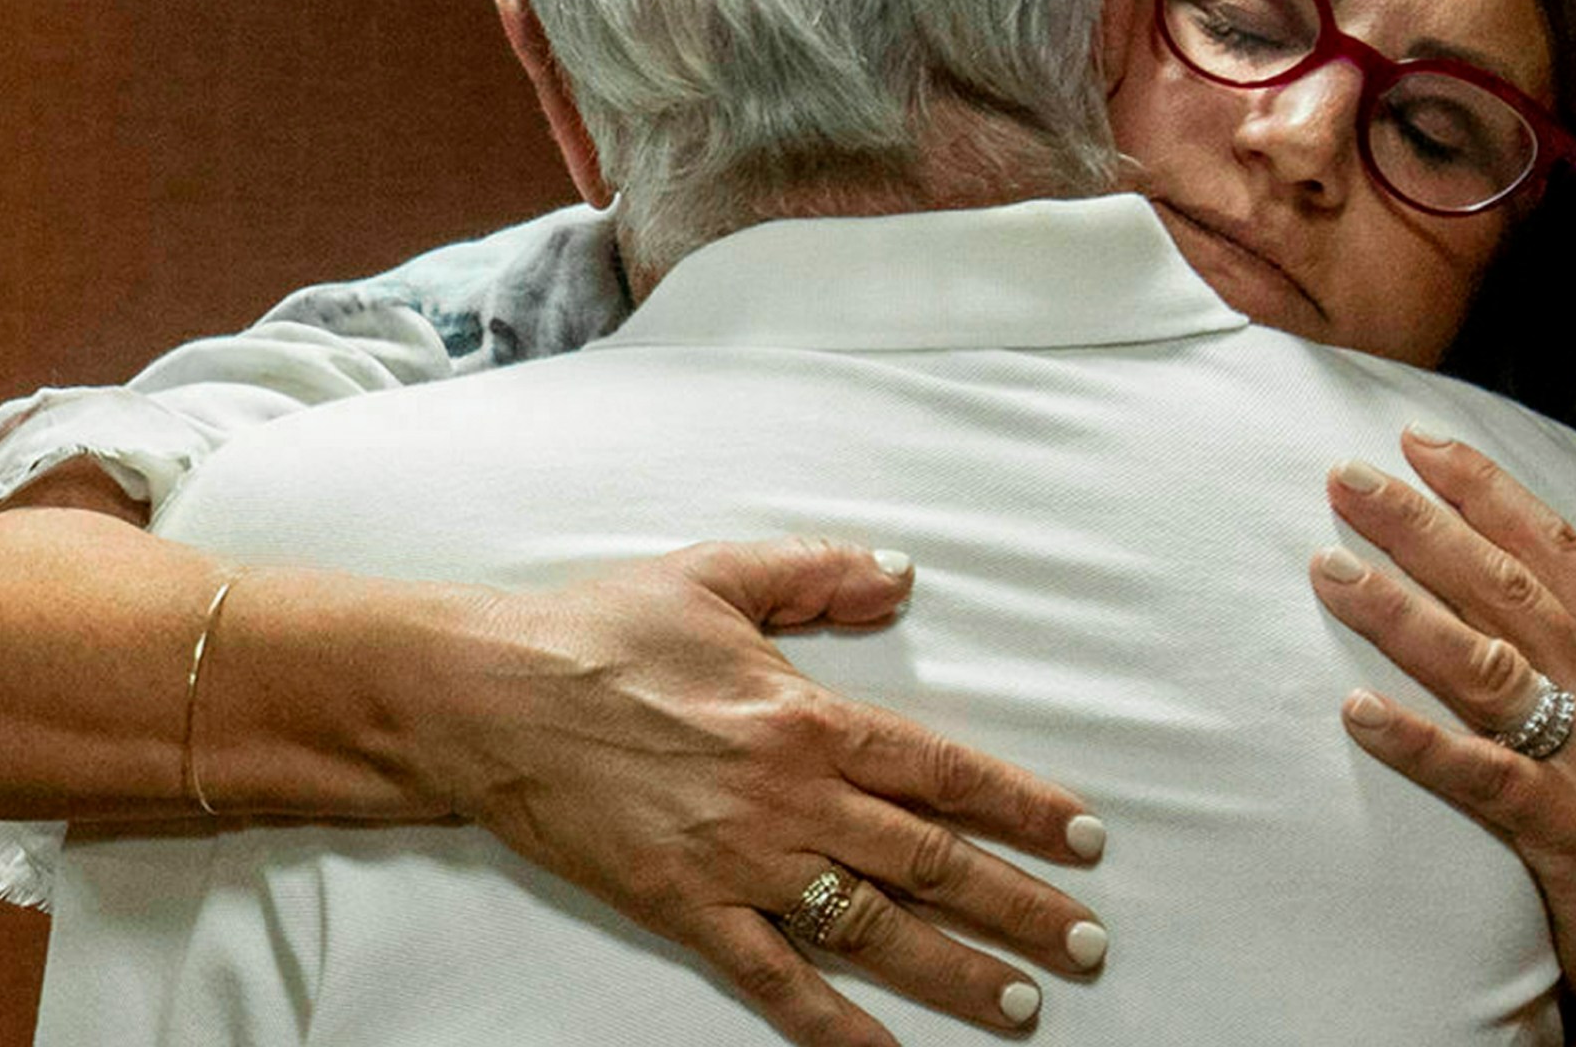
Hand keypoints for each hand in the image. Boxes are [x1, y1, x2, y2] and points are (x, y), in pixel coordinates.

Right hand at [439, 537, 1107, 1046]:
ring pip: (873, 928)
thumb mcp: (718, 574)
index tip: (1084, 839)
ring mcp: (740, 862)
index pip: (942, 769)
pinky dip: (834, 1026)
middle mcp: (790, 797)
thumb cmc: (599, 631)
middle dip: (1020, 906)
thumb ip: (818, 576)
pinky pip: (775, 980)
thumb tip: (898, 575)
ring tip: (1024, 1006)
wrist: (488, 697)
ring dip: (957, 971)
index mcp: (807, 716)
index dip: (1023, 806)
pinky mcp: (685, 909)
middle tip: (1087, 944)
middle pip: (930, 859)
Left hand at [1310, 429, 1575, 1045]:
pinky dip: (1418, 742)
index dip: (1486, 491)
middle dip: (1422, 526)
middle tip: (1343, 479)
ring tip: (1328, 571)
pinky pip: (1482, 777)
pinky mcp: (1571, 833)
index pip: (1554, 550)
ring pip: (1486, 667)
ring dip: (1401, 615)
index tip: (1417, 443)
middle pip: (1506, 590)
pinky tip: (1354, 713)